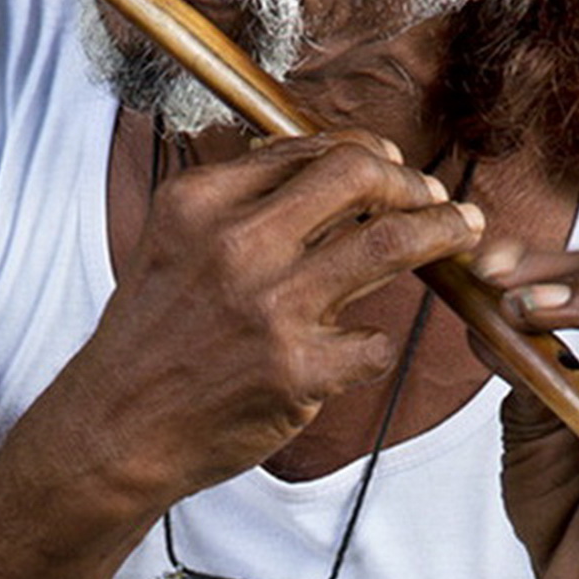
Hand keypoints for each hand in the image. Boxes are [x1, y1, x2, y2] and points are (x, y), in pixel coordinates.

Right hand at [60, 133, 485, 511]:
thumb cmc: (154, 338)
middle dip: (413, 182)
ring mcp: (271, 308)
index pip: (311, 150)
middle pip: (360, 176)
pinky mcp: (297, 370)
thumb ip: (241, 200)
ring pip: (391, 243)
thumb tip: (324, 161)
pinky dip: (374, 346)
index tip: (395, 170)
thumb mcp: (175, 243)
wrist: (116, 428)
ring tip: (463, 232)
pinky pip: (375, 342)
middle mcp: (237, 244)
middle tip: (436, 199)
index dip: (369, 155)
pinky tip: (354, 353)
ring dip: (441, 233)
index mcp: (203, 201)